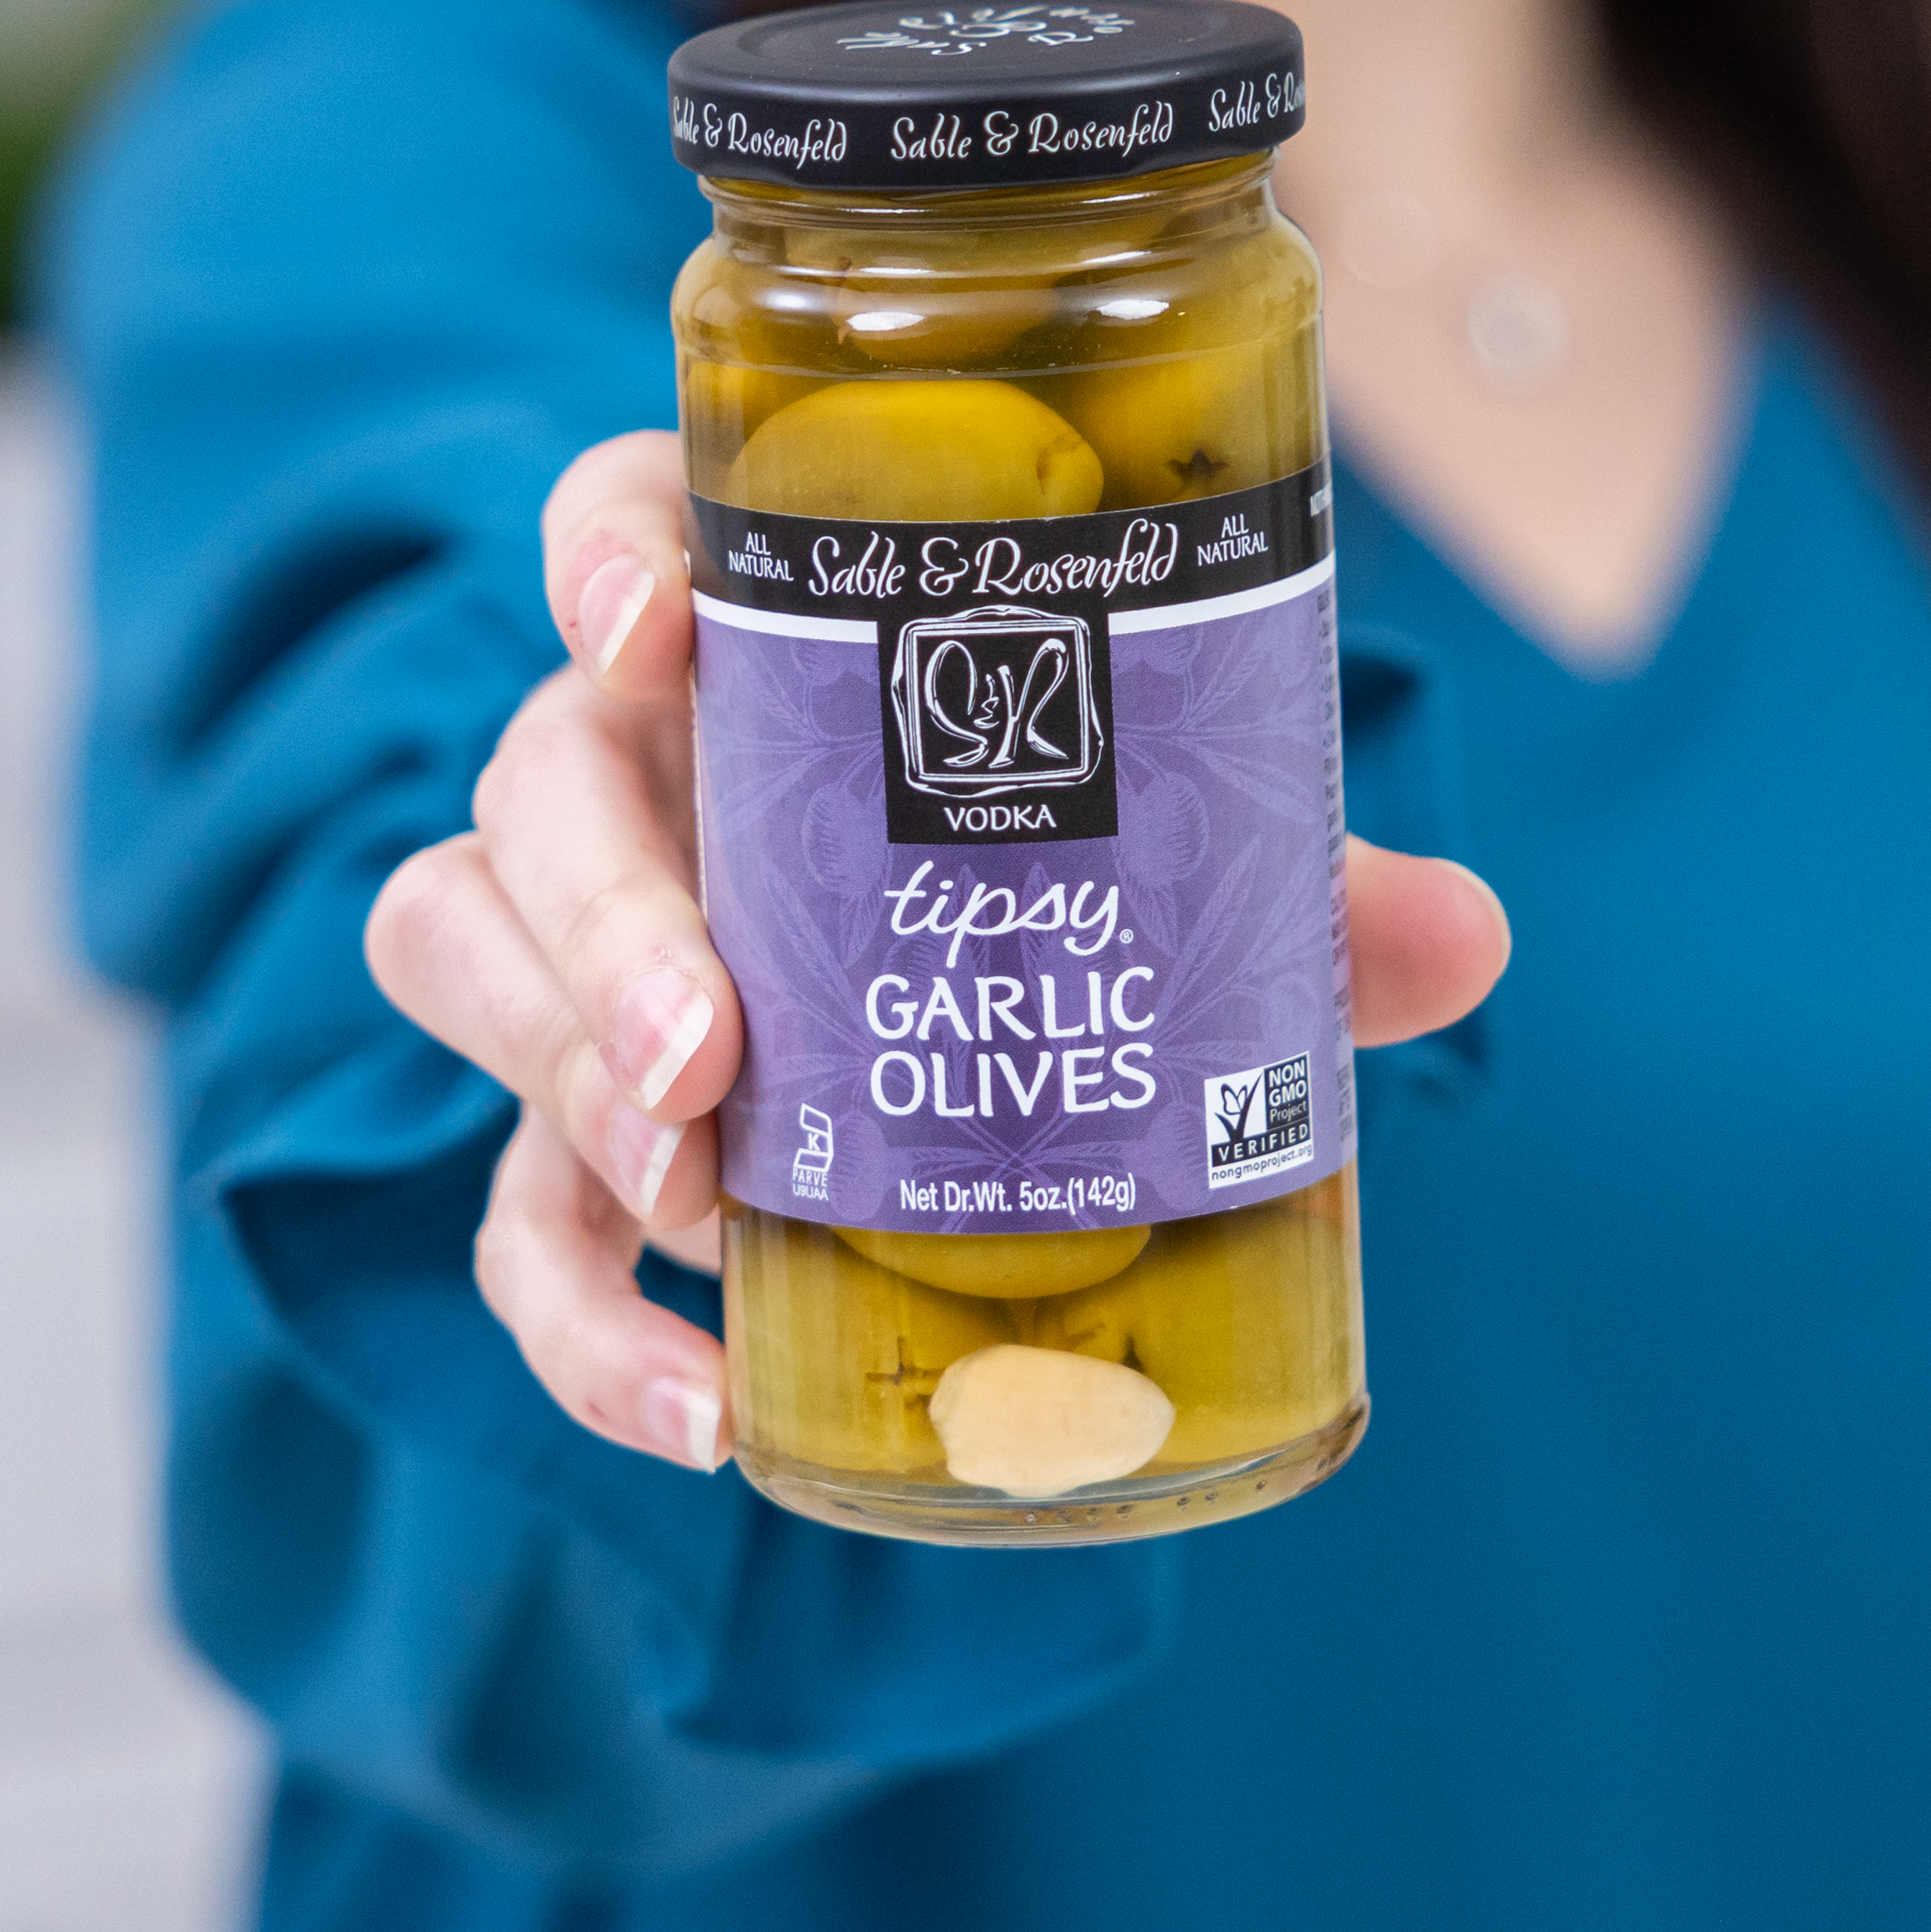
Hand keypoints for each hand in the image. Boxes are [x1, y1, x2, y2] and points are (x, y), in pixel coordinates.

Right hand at [365, 431, 1512, 1474]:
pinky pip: (520, 1207)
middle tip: (709, 1045)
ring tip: (700, 1203)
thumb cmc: (1054, 840)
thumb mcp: (1171, 832)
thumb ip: (1295, 874)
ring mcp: (580, 942)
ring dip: (560, 1082)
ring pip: (465, 957)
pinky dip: (586, 1318)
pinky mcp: (578, 1120)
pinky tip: (703, 1406)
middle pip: (535, 783)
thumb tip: (1465, 941)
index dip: (605, 558)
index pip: (623, 525)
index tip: (652, 628)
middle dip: (603, 912)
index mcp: (756, 632)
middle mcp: (632, 763)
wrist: (970, 968)